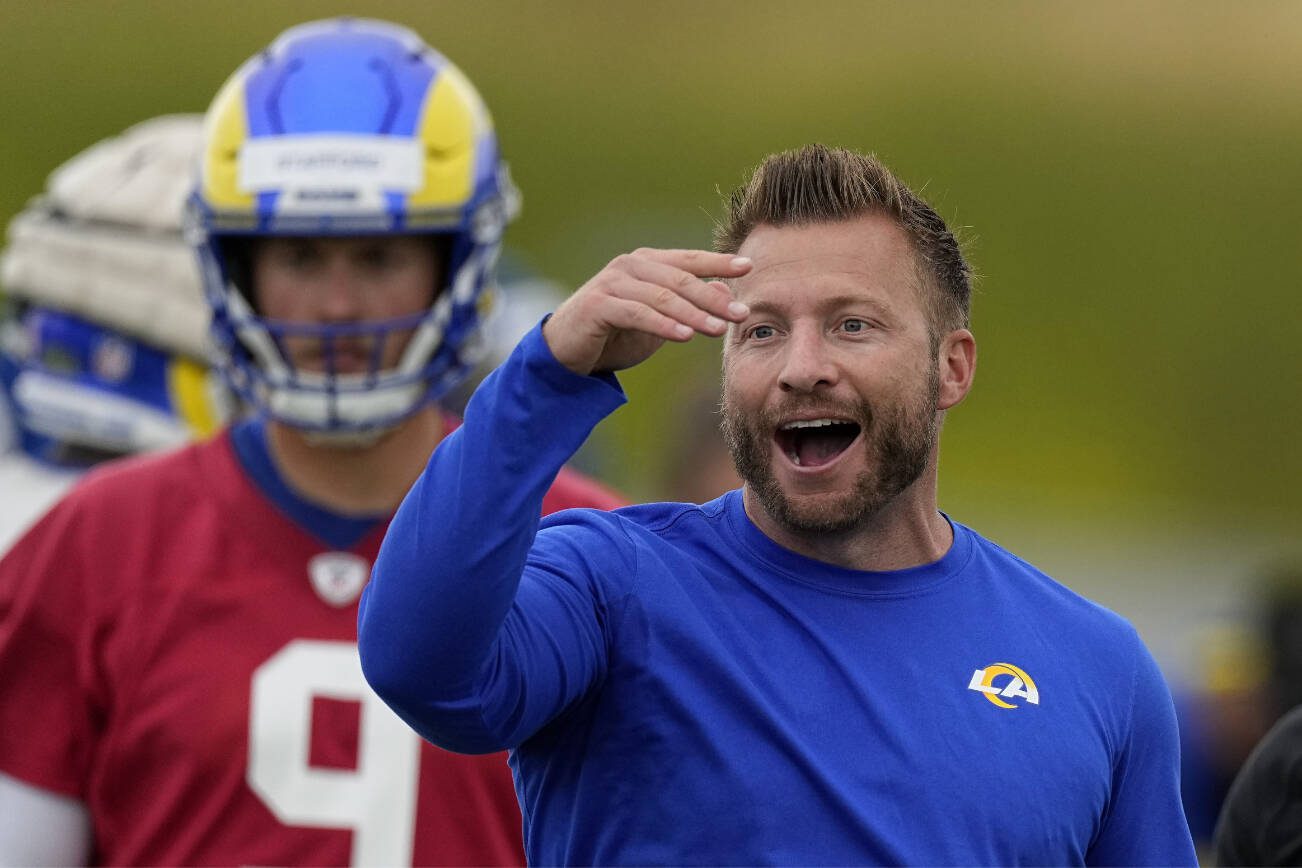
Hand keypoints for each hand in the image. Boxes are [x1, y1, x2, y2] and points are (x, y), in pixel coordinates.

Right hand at [543, 248, 752, 375]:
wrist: (567, 352)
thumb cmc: (615, 334)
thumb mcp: (658, 321)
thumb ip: (687, 304)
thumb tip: (725, 292)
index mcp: (647, 263)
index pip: (689, 260)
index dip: (719, 262)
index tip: (749, 266)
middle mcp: (630, 266)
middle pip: (681, 279)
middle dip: (713, 297)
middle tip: (742, 313)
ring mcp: (612, 282)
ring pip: (662, 297)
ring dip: (694, 313)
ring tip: (719, 329)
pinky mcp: (599, 304)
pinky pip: (638, 314)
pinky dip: (663, 325)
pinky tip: (685, 336)